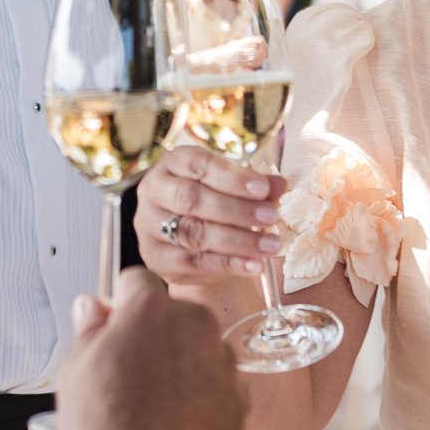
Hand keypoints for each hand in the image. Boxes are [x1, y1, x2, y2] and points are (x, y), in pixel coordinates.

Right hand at [55, 267, 244, 429]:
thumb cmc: (107, 425)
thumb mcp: (77, 369)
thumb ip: (89, 329)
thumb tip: (92, 307)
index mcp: (152, 309)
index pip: (137, 282)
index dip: (122, 304)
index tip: (115, 324)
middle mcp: (195, 325)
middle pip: (175, 315)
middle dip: (157, 333)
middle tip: (133, 370)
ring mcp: (222, 362)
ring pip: (199, 350)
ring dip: (183, 364)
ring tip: (156, 405)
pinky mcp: (239, 399)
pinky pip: (218, 384)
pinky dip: (203, 396)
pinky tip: (178, 422)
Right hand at [132, 145, 284, 282]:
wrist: (191, 247)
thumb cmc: (213, 207)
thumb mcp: (233, 190)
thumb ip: (255, 187)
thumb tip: (280, 184)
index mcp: (173, 163)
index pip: (200, 165)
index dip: (233, 177)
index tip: (264, 188)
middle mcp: (154, 190)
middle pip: (192, 199)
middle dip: (237, 209)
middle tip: (272, 217)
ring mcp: (149, 225)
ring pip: (194, 232)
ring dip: (238, 240)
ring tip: (270, 245)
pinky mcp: (155, 258)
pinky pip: (194, 262)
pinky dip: (228, 264)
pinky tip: (254, 265)